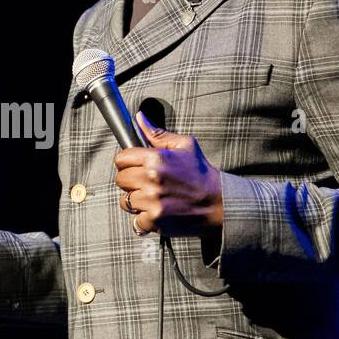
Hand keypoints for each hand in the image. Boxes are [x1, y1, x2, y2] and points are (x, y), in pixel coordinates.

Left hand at [113, 109, 223, 235]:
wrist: (218, 202)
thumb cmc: (201, 173)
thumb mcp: (184, 146)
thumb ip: (157, 134)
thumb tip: (139, 118)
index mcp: (155, 159)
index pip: (121, 158)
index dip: (127, 162)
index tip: (134, 166)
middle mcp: (151, 179)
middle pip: (120, 180)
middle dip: (131, 181)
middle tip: (145, 183)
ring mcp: (152, 200)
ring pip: (125, 201)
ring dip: (136, 201)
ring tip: (153, 198)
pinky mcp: (155, 219)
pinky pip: (136, 220)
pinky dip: (145, 219)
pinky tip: (158, 211)